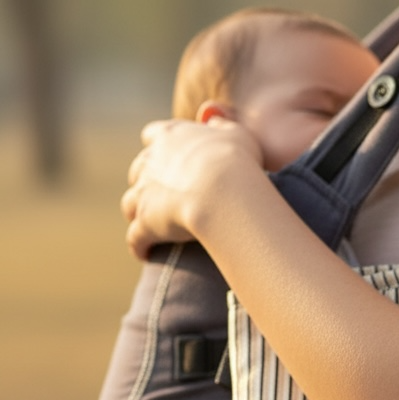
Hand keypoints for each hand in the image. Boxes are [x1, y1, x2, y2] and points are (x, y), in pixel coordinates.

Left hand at [121, 117, 262, 258]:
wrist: (224, 193)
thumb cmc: (237, 163)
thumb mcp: (238, 134)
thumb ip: (223, 124)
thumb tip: (212, 117)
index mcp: (172, 137)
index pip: (156, 135)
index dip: (160, 145)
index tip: (168, 153)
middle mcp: (151, 162)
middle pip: (138, 170)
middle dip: (146, 182)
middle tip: (162, 196)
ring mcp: (145, 193)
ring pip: (130, 203)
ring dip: (138, 213)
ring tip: (150, 227)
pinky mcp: (146, 224)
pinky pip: (136, 238)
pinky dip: (139, 246)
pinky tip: (144, 254)